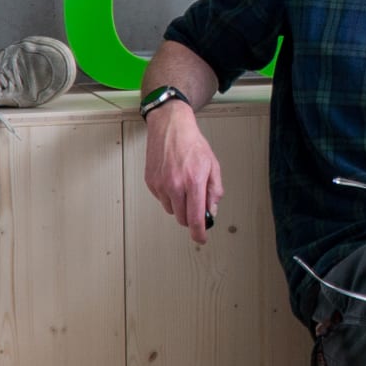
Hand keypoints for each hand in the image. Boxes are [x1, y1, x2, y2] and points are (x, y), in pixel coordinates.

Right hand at [143, 103, 223, 244]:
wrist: (171, 126)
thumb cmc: (192, 143)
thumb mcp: (213, 165)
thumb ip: (214, 191)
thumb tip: (212, 211)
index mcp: (193, 181)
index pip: (195, 218)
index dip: (199, 233)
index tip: (201, 238)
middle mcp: (175, 185)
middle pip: (182, 218)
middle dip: (191, 217)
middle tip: (197, 205)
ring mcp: (160, 184)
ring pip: (171, 210)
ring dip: (179, 205)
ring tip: (184, 185)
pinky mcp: (151, 182)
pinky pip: (162, 200)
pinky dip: (169, 196)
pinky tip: (174, 179)